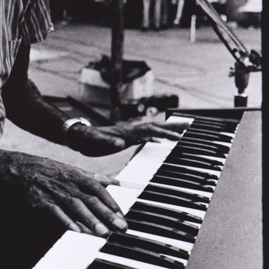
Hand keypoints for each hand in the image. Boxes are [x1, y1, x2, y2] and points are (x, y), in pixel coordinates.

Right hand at [9, 156, 128, 236]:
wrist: (25, 170)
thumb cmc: (54, 173)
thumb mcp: (75, 171)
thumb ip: (96, 179)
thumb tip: (117, 182)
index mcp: (79, 177)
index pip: (98, 190)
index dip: (111, 202)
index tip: (122, 215)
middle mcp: (70, 185)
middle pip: (91, 200)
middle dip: (107, 215)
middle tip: (120, 228)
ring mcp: (56, 194)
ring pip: (76, 207)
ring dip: (90, 220)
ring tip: (104, 233)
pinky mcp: (43, 202)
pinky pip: (56, 212)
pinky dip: (66, 221)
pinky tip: (76, 231)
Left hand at [66, 119, 187, 156]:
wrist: (79, 137)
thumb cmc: (87, 139)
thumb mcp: (96, 141)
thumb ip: (108, 141)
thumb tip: (119, 143)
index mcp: (126, 131)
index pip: (149, 130)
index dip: (163, 133)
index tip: (177, 137)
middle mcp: (130, 130)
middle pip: (155, 126)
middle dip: (171, 127)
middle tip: (189, 126)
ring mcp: (129, 133)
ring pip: (152, 129)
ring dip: (167, 129)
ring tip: (181, 129)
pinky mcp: (126, 138)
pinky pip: (146, 136)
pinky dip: (156, 136)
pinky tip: (161, 140)